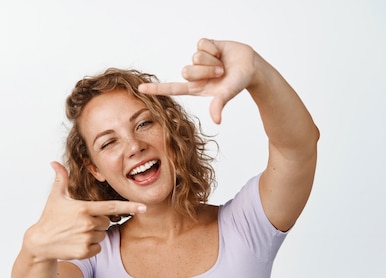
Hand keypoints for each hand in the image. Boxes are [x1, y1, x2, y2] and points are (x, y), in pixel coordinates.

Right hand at [25, 162, 145, 260]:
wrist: (40, 242)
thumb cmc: (50, 217)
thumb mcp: (55, 197)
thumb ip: (60, 178)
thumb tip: (54, 162)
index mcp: (84, 208)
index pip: (112, 207)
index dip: (129, 207)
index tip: (144, 207)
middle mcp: (87, 223)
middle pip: (107, 222)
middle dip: (97, 221)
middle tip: (80, 222)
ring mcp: (87, 239)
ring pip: (102, 235)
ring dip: (93, 234)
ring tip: (76, 233)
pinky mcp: (85, 252)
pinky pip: (98, 248)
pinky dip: (91, 246)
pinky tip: (77, 242)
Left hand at [138, 38, 257, 123]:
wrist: (251, 66)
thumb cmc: (238, 82)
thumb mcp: (228, 93)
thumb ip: (219, 104)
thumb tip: (217, 120)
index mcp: (195, 87)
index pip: (172, 88)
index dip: (156, 89)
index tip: (140, 90)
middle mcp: (194, 74)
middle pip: (186, 70)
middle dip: (206, 71)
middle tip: (220, 73)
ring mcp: (198, 60)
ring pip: (195, 57)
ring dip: (212, 60)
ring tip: (222, 64)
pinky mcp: (204, 46)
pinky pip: (202, 44)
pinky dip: (214, 48)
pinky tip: (220, 52)